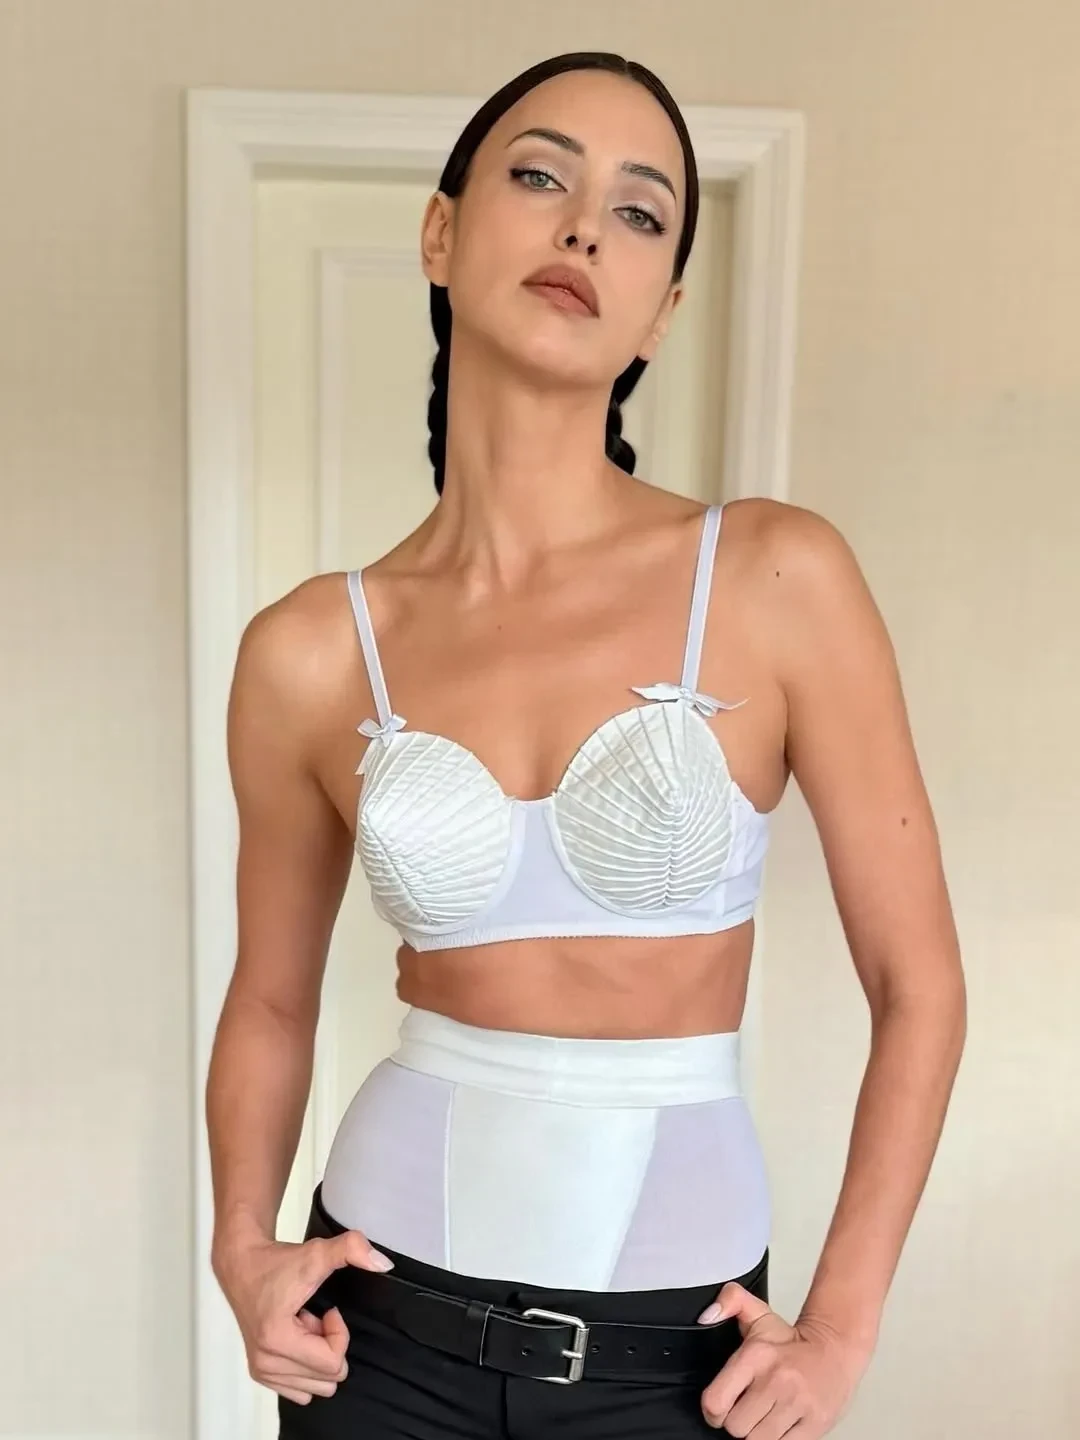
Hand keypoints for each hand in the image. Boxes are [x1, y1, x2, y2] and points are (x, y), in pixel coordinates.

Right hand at [214, 1228, 393, 1405]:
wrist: (243, 1265)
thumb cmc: (279, 1262)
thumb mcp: (316, 1251)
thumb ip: (352, 1248)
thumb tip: (384, 1264)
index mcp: (277, 1340)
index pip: (332, 1363)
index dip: (339, 1333)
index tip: (329, 1310)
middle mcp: (266, 1363)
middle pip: (327, 1379)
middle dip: (328, 1345)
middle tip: (313, 1318)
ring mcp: (261, 1372)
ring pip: (316, 1387)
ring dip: (317, 1355)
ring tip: (303, 1326)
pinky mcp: (259, 1374)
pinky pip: (301, 1390)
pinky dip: (305, 1366)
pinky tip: (296, 1338)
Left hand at [698, 1283, 869, 1436]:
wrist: (836, 1348)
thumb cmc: (792, 1341)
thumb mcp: (757, 1313)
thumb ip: (728, 1301)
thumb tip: (706, 1316)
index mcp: (757, 1355)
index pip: (715, 1401)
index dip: (712, 1412)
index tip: (719, 1409)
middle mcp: (777, 1380)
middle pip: (736, 1427)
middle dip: (738, 1423)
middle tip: (747, 1411)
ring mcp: (798, 1404)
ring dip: (758, 1434)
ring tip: (764, 1418)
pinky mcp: (815, 1424)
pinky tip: (781, 1425)